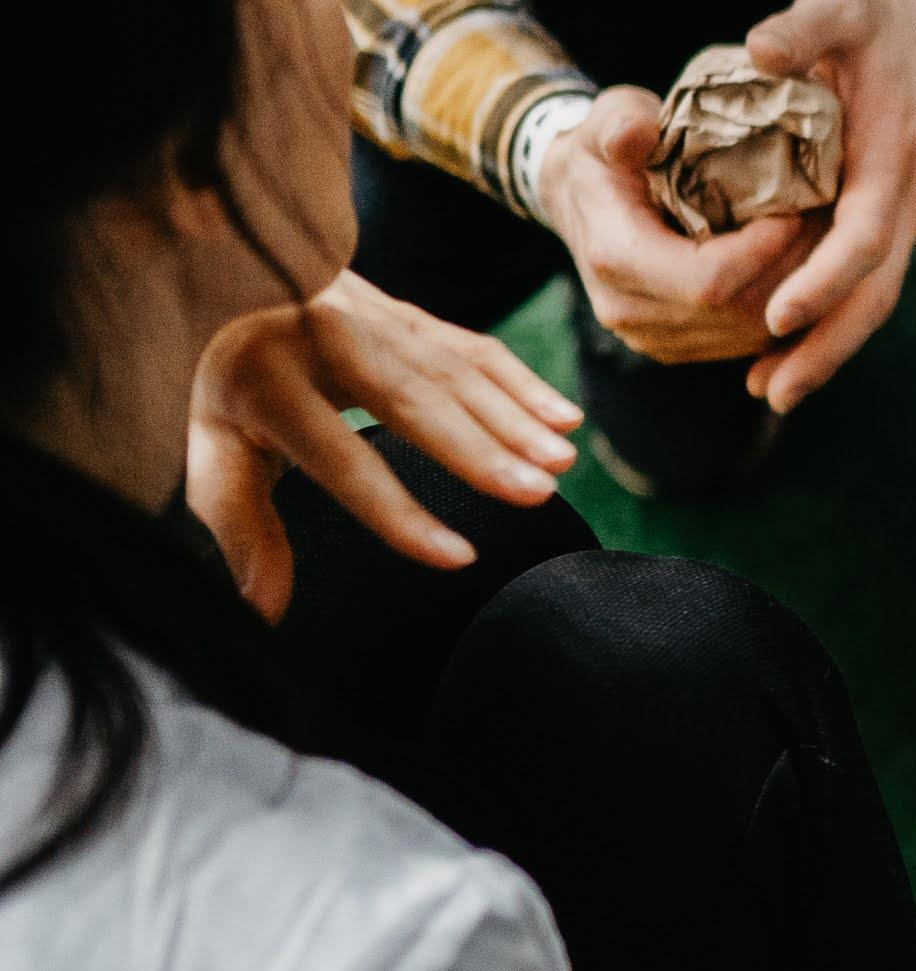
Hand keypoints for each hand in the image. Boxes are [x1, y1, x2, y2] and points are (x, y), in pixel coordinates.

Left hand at [187, 271, 581, 621]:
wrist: (220, 276)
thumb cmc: (225, 389)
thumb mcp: (215, 453)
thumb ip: (244, 530)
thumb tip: (262, 614)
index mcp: (265, 381)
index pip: (340, 458)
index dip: (398, 511)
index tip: (457, 559)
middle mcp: (320, 339)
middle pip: (410, 402)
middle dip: (479, 451)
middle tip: (536, 495)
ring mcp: (368, 315)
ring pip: (451, 371)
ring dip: (514, 418)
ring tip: (560, 465)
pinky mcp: (404, 311)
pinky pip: (471, 347)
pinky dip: (521, 383)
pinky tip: (565, 419)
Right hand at [538, 87, 816, 363]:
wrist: (579, 200)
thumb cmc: (604, 154)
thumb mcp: (608, 121)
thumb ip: (622, 124)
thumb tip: (640, 131)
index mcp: (616, 259)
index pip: (709, 283)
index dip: (762, 254)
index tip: (795, 212)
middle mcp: (631, 313)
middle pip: (737, 315)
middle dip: (789, 276)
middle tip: (825, 231)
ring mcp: (654, 340)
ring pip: (748, 337)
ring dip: (793, 297)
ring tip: (820, 251)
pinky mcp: (678, 348)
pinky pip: (744, 344)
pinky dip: (780, 312)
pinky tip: (802, 275)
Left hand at [742, 0, 915, 411]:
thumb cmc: (879, 14)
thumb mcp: (842, 8)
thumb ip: (803, 30)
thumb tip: (760, 48)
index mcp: (894, 160)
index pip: (865, 238)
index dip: (825, 281)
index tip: (778, 316)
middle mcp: (906, 202)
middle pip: (874, 294)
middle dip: (827, 348)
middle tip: (773, 393)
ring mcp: (900, 218)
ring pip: (871, 301)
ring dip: (826, 351)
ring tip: (770, 393)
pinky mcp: (885, 221)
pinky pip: (861, 287)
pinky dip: (829, 325)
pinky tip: (784, 354)